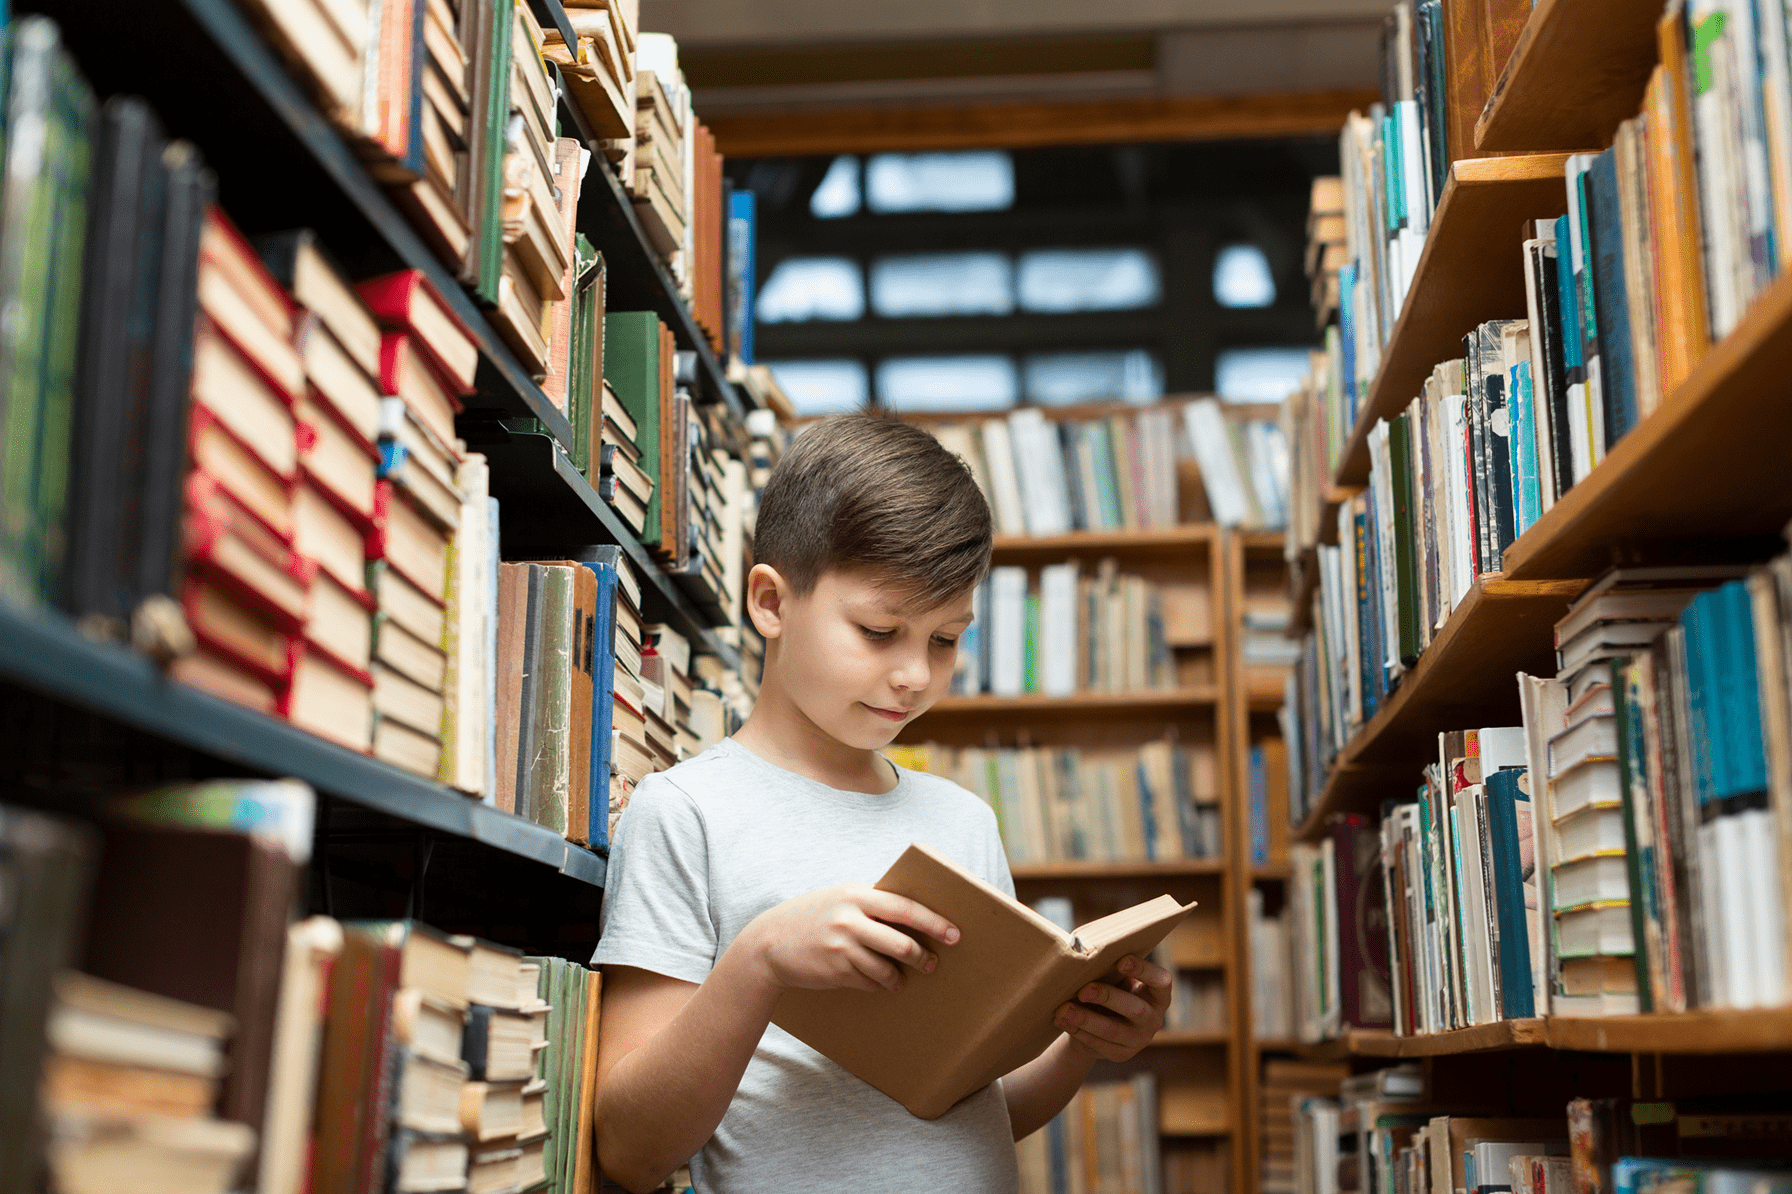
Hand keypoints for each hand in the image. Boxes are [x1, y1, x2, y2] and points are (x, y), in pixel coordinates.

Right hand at [740, 884, 959, 995]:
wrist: (768, 942)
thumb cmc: (812, 917)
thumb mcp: (839, 899)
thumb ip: (871, 904)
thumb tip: (915, 918)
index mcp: (856, 895)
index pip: (905, 908)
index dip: (934, 921)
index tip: (955, 933)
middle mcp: (850, 919)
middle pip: (902, 943)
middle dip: (923, 957)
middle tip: (932, 963)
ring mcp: (842, 947)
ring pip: (888, 969)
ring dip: (900, 977)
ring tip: (902, 979)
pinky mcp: (836, 971)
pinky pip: (870, 982)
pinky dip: (879, 984)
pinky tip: (878, 982)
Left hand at [1053, 955, 1171, 1061]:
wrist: (1101, 1023)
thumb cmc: (1111, 989)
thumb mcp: (1118, 979)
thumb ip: (1112, 969)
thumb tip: (1087, 952)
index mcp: (1158, 994)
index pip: (1161, 981)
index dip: (1143, 971)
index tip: (1121, 961)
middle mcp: (1153, 1019)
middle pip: (1135, 1009)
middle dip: (1107, 997)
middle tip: (1083, 990)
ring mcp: (1139, 1039)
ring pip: (1112, 1030)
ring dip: (1086, 1019)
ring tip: (1063, 1009)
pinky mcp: (1120, 1054)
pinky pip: (1098, 1043)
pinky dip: (1077, 1031)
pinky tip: (1062, 1020)